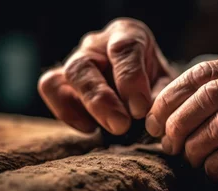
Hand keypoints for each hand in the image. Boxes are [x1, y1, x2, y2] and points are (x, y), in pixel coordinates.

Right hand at [38, 18, 175, 134]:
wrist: (144, 84)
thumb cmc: (156, 82)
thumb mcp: (166, 85)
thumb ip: (158, 97)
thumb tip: (148, 117)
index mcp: (128, 34)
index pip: (124, 49)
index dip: (130, 80)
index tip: (140, 109)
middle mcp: (98, 43)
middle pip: (86, 64)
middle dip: (102, 99)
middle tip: (121, 125)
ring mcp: (77, 59)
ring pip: (66, 76)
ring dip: (85, 107)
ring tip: (107, 129)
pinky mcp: (62, 79)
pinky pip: (51, 89)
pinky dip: (67, 112)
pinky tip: (91, 128)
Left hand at [146, 52, 217, 180]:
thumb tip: (186, 107)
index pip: (205, 72)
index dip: (172, 94)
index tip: (155, 116)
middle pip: (208, 96)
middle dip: (176, 121)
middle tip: (165, 141)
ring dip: (194, 146)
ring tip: (188, 158)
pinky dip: (217, 165)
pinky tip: (212, 170)